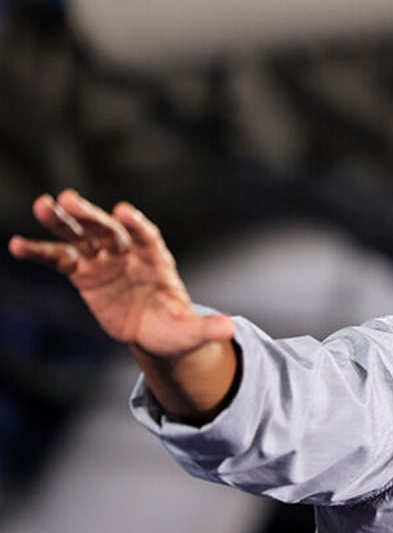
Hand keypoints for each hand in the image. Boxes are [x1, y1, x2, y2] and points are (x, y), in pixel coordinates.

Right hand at [8, 190, 233, 358]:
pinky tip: (16, 245)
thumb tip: (230, 329)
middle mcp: (129, 254)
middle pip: (110, 231)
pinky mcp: (84, 273)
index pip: (147, 239)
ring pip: (82, 236)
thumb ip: (206, 329)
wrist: (155, 333)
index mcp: (157, 262)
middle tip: (70, 199)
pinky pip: (60, 260)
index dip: (137, 225)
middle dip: (92, 216)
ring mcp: (105, 261)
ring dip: (63, 222)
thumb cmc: (176, 329)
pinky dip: (40, 252)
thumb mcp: (191, 333)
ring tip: (43, 205)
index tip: (124, 211)